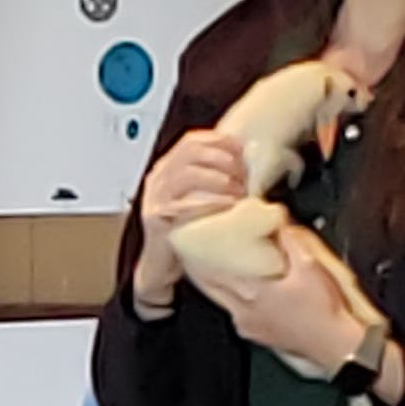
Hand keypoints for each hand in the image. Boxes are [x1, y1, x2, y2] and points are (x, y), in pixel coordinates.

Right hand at [128, 134, 249, 313]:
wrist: (161, 264)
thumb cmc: (185, 230)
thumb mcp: (200, 197)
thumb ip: (216, 179)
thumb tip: (249, 167)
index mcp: (168, 167)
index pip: (192, 141)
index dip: (220, 141)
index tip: (242, 150)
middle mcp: (158, 178)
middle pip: (190, 151)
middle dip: (223, 160)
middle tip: (243, 176)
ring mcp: (155, 196)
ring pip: (186, 173)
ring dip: (217, 179)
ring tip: (236, 192)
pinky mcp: (155, 217)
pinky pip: (182, 202)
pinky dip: (207, 201)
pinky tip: (225, 206)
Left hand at [203, 225, 383, 377]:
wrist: (333, 345)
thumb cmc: (323, 310)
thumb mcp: (310, 267)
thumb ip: (292, 243)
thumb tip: (280, 225)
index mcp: (253, 292)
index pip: (218, 271)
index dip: (206, 256)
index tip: (199, 244)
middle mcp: (244, 311)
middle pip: (214, 288)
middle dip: (204, 271)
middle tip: (198, 256)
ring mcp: (248, 326)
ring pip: (223, 301)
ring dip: (219, 287)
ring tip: (216, 271)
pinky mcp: (256, 335)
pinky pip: (236, 314)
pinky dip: (234, 301)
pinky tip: (241, 294)